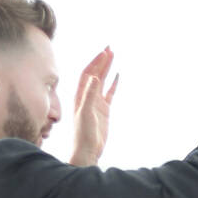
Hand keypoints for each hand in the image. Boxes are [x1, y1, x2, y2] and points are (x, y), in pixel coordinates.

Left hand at [71, 47, 118, 165]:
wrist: (87, 149)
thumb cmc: (83, 134)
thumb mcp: (85, 113)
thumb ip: (90, 95)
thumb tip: (95, 77)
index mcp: (81, 95)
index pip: (88, 73)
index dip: (96, 62)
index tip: (105, 52)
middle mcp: (87, 96)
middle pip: (95, 73)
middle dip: (101, 60)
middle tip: (110, 48)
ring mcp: (96, 102)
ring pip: (102, 81)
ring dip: (107, 68)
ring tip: (113, 56)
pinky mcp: (104, 110)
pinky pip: (109, 93)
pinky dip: (113, 83)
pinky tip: (117, 75)